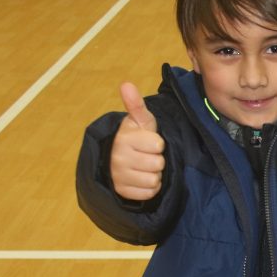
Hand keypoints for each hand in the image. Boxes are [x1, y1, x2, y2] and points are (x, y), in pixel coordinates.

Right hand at [110, 82, 164, 200]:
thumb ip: (136, 105)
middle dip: (157, 160)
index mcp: (124, 138)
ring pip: (154, 180)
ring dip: (155, 174)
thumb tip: (126, 84)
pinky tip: (142, 178)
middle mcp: (118, 157)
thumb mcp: (140, 121)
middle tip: (147, 155)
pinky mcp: (121, 191)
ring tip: (145, 166)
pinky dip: (150, 187)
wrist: (118, 158)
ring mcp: (118, 176)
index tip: (149, 142)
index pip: (158, 145)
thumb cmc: (137, 137)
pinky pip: (149, 193)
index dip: (158, 144)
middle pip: (158, 164)